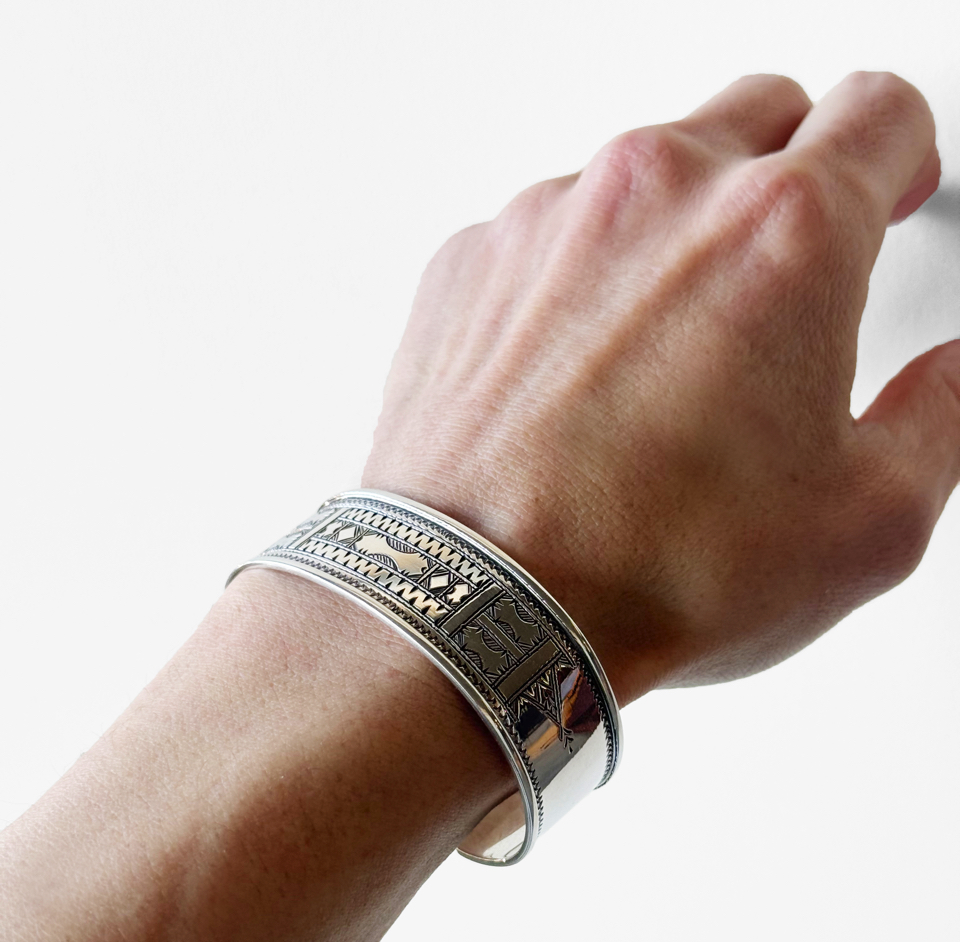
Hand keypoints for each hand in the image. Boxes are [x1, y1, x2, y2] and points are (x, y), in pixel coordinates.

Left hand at [363, 72, 956, 703]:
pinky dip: (580, 271)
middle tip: (790, 258)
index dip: (903, 146)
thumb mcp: (866, 520)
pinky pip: (550, 230)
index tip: (892, 184)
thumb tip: (954, 374)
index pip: (880, 110)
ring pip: (647, 173)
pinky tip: (579, 364)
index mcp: (783, 232)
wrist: (481, 599)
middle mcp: (658, 194)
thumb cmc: (653, 566)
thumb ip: (942, 415)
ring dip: (676, 228)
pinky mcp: (472, 257)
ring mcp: (549, 217)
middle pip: (760, 116)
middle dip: (795, 169)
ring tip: (669, 344)